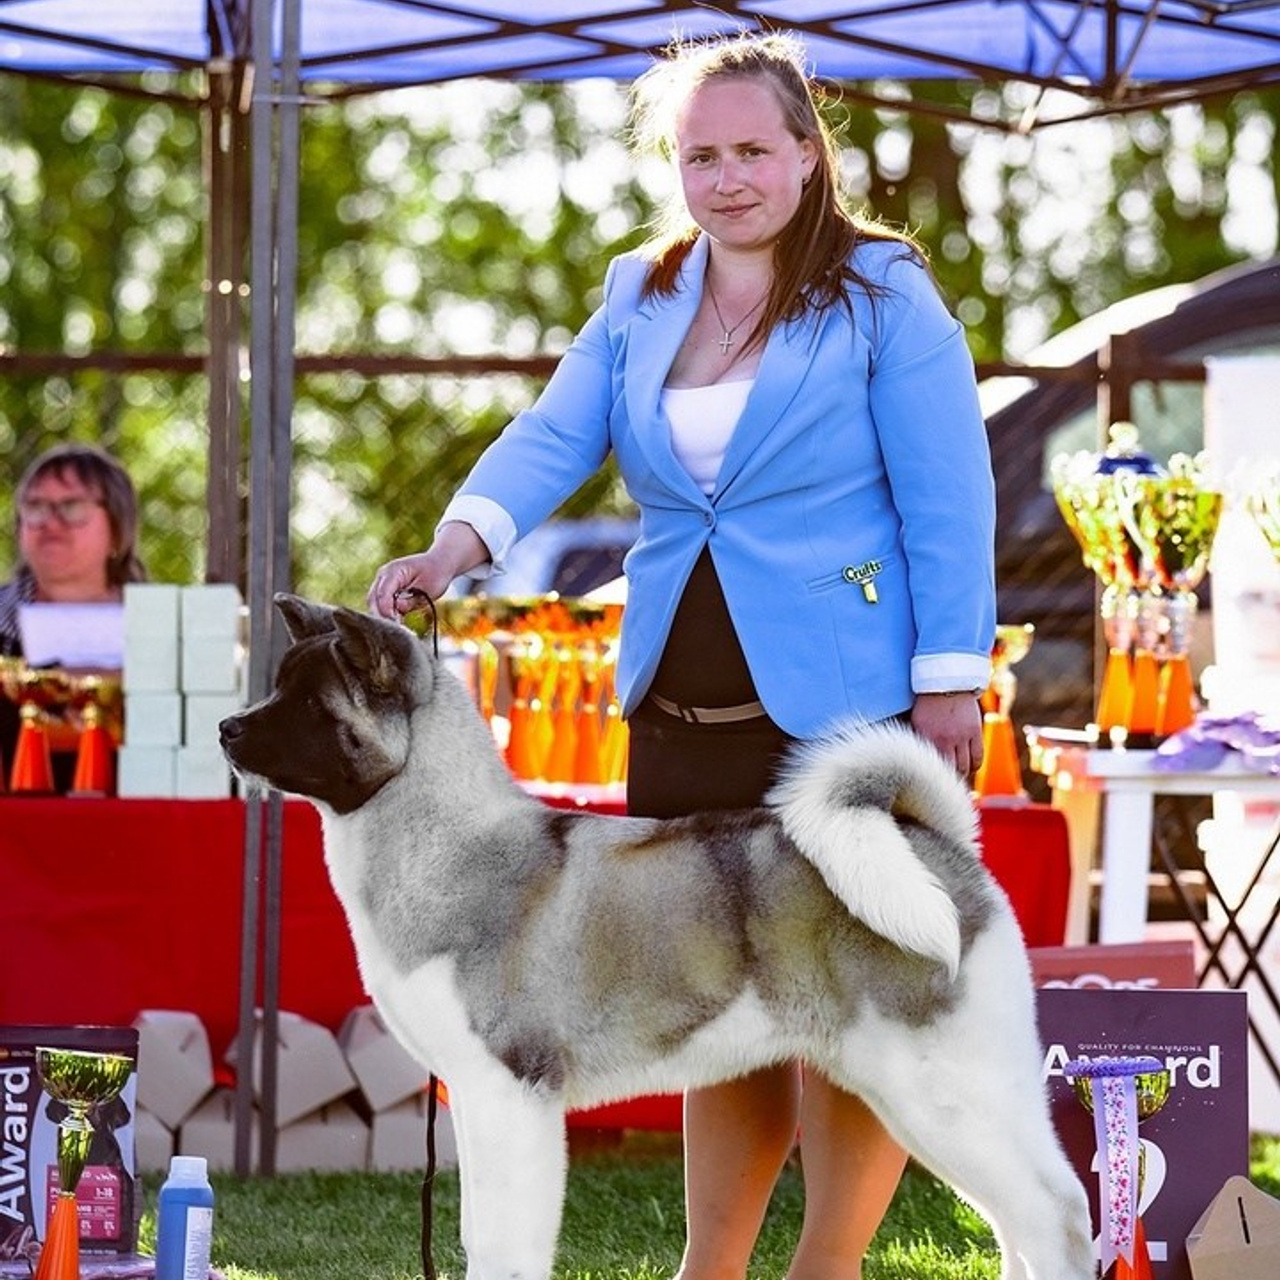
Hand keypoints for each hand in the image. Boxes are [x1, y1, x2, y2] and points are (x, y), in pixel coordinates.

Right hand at [366, 522, 489, 618]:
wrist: (439, 564)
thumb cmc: (436, 574)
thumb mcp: (428, 589)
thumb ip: (410, 600)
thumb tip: (397, 611)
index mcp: (392, 571)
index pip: (382, 595)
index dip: (387, 612)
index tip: (396, 625)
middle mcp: (383, 575)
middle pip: (373, 600)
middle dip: (383, 616)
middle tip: (397, 630)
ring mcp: (382, 582)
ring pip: (374, 604)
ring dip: (384, 616)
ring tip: (399, 626)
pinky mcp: (385, 590)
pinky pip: (380, 604)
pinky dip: (387, 613)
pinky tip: (399, 621)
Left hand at [910, 692, 983, 780]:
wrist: (947, 683)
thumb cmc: (927, 703)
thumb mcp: (916, 721)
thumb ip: (917, 740)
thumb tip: (911, 758)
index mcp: (927, 737)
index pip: (931, 766)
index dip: (932, 777)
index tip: (931, 783)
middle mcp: (945, 739)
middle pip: (950, 770)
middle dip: (947, 778)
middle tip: (945, 783)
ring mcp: (962, 736)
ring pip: (965, 766)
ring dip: (961, 773)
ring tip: (956, 775)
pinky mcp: (975, 732)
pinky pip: (977, 757)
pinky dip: (974, 765)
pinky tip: (969, 766)